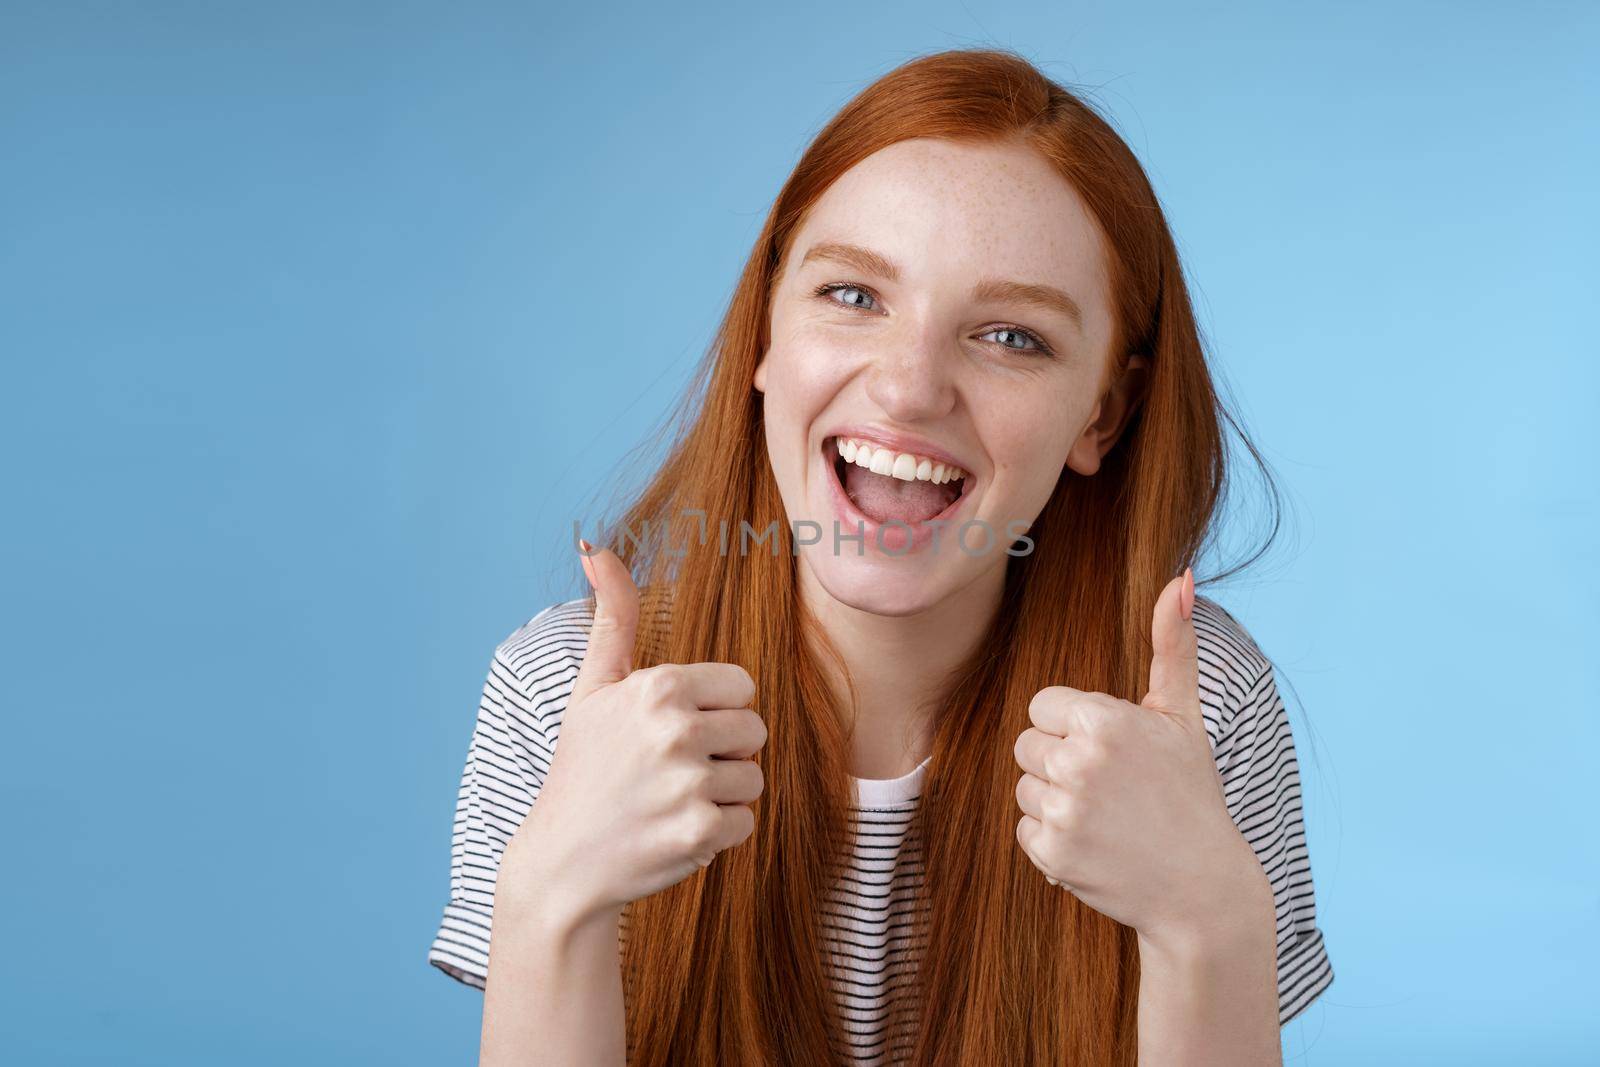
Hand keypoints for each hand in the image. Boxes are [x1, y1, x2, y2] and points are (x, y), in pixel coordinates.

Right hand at [506, 544, 767, 925]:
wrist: (563, 862)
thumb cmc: (583, 768)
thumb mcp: (592, 687)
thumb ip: (612, 616)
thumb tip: (595, 546)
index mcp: (658, 686)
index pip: (742, 686)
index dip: (715, 711)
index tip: (676, 731)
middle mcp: (675, 729)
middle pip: (754, 730)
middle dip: (723, 752)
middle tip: (672, 771)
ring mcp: (689, 782)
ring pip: (754, 777)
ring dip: (722, 794)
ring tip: (672, 801)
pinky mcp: (700, 832)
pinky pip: (747, 822)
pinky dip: (719, 833)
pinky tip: (675, 830)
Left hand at [1012, 568, 1265, 947]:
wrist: (1202, 887)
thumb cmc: (1190, 793)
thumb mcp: (1183, 716)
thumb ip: (1172, 644)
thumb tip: (1180, 578)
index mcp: (1103, 719)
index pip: (1043, 706)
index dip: (1075, 728)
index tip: (1113, 752)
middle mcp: (1080, 762)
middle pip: (1027, 745)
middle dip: (1061, 762)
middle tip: (1111, 787)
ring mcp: (1064, 810)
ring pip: (1024, 787)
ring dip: (1055, 801)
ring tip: (1106, 817)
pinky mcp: (1052, 854)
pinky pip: (1024, 829)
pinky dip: (1053, 840)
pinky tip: (1095, 845)